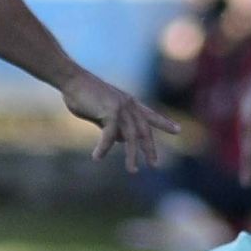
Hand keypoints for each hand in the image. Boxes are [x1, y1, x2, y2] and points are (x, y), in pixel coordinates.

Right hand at [58, 70, 177, 172]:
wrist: (72, 79)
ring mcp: (121, 107)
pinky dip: (104, 147)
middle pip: (144, 131)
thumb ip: (114, 125)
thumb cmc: (83, 94)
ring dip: (132, 156)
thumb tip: (123, 140)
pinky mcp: (110, 111)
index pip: (150, 116)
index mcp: (129, 103)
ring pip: (131, 137)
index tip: (178, 130)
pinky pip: (110, 135)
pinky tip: (97, 157)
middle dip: (149, 149)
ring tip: (133, 171)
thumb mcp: (103, 113)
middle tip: (154, 164)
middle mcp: (129, 105)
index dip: (164, 123)